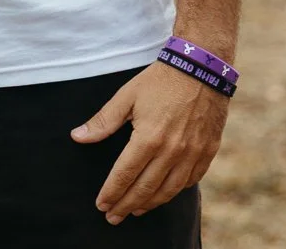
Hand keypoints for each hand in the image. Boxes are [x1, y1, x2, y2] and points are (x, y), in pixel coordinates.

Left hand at [73, 61, 228, 223]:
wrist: (201, 69)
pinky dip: (174, 191)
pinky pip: (190, 181)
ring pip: (169, 190)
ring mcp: (192, 154)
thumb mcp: (126, 96)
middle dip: (126, 205)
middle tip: (113, 217)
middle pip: (145, 188)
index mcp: (148, 139)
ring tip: (135, 210)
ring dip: (150, 204)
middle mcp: (172, 152)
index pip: (124, 175)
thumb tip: (78, 137)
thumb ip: (103, 121)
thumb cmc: (160, 81)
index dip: (111, 192)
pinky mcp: (207, 152)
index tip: (101, 205)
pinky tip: (164, 194)